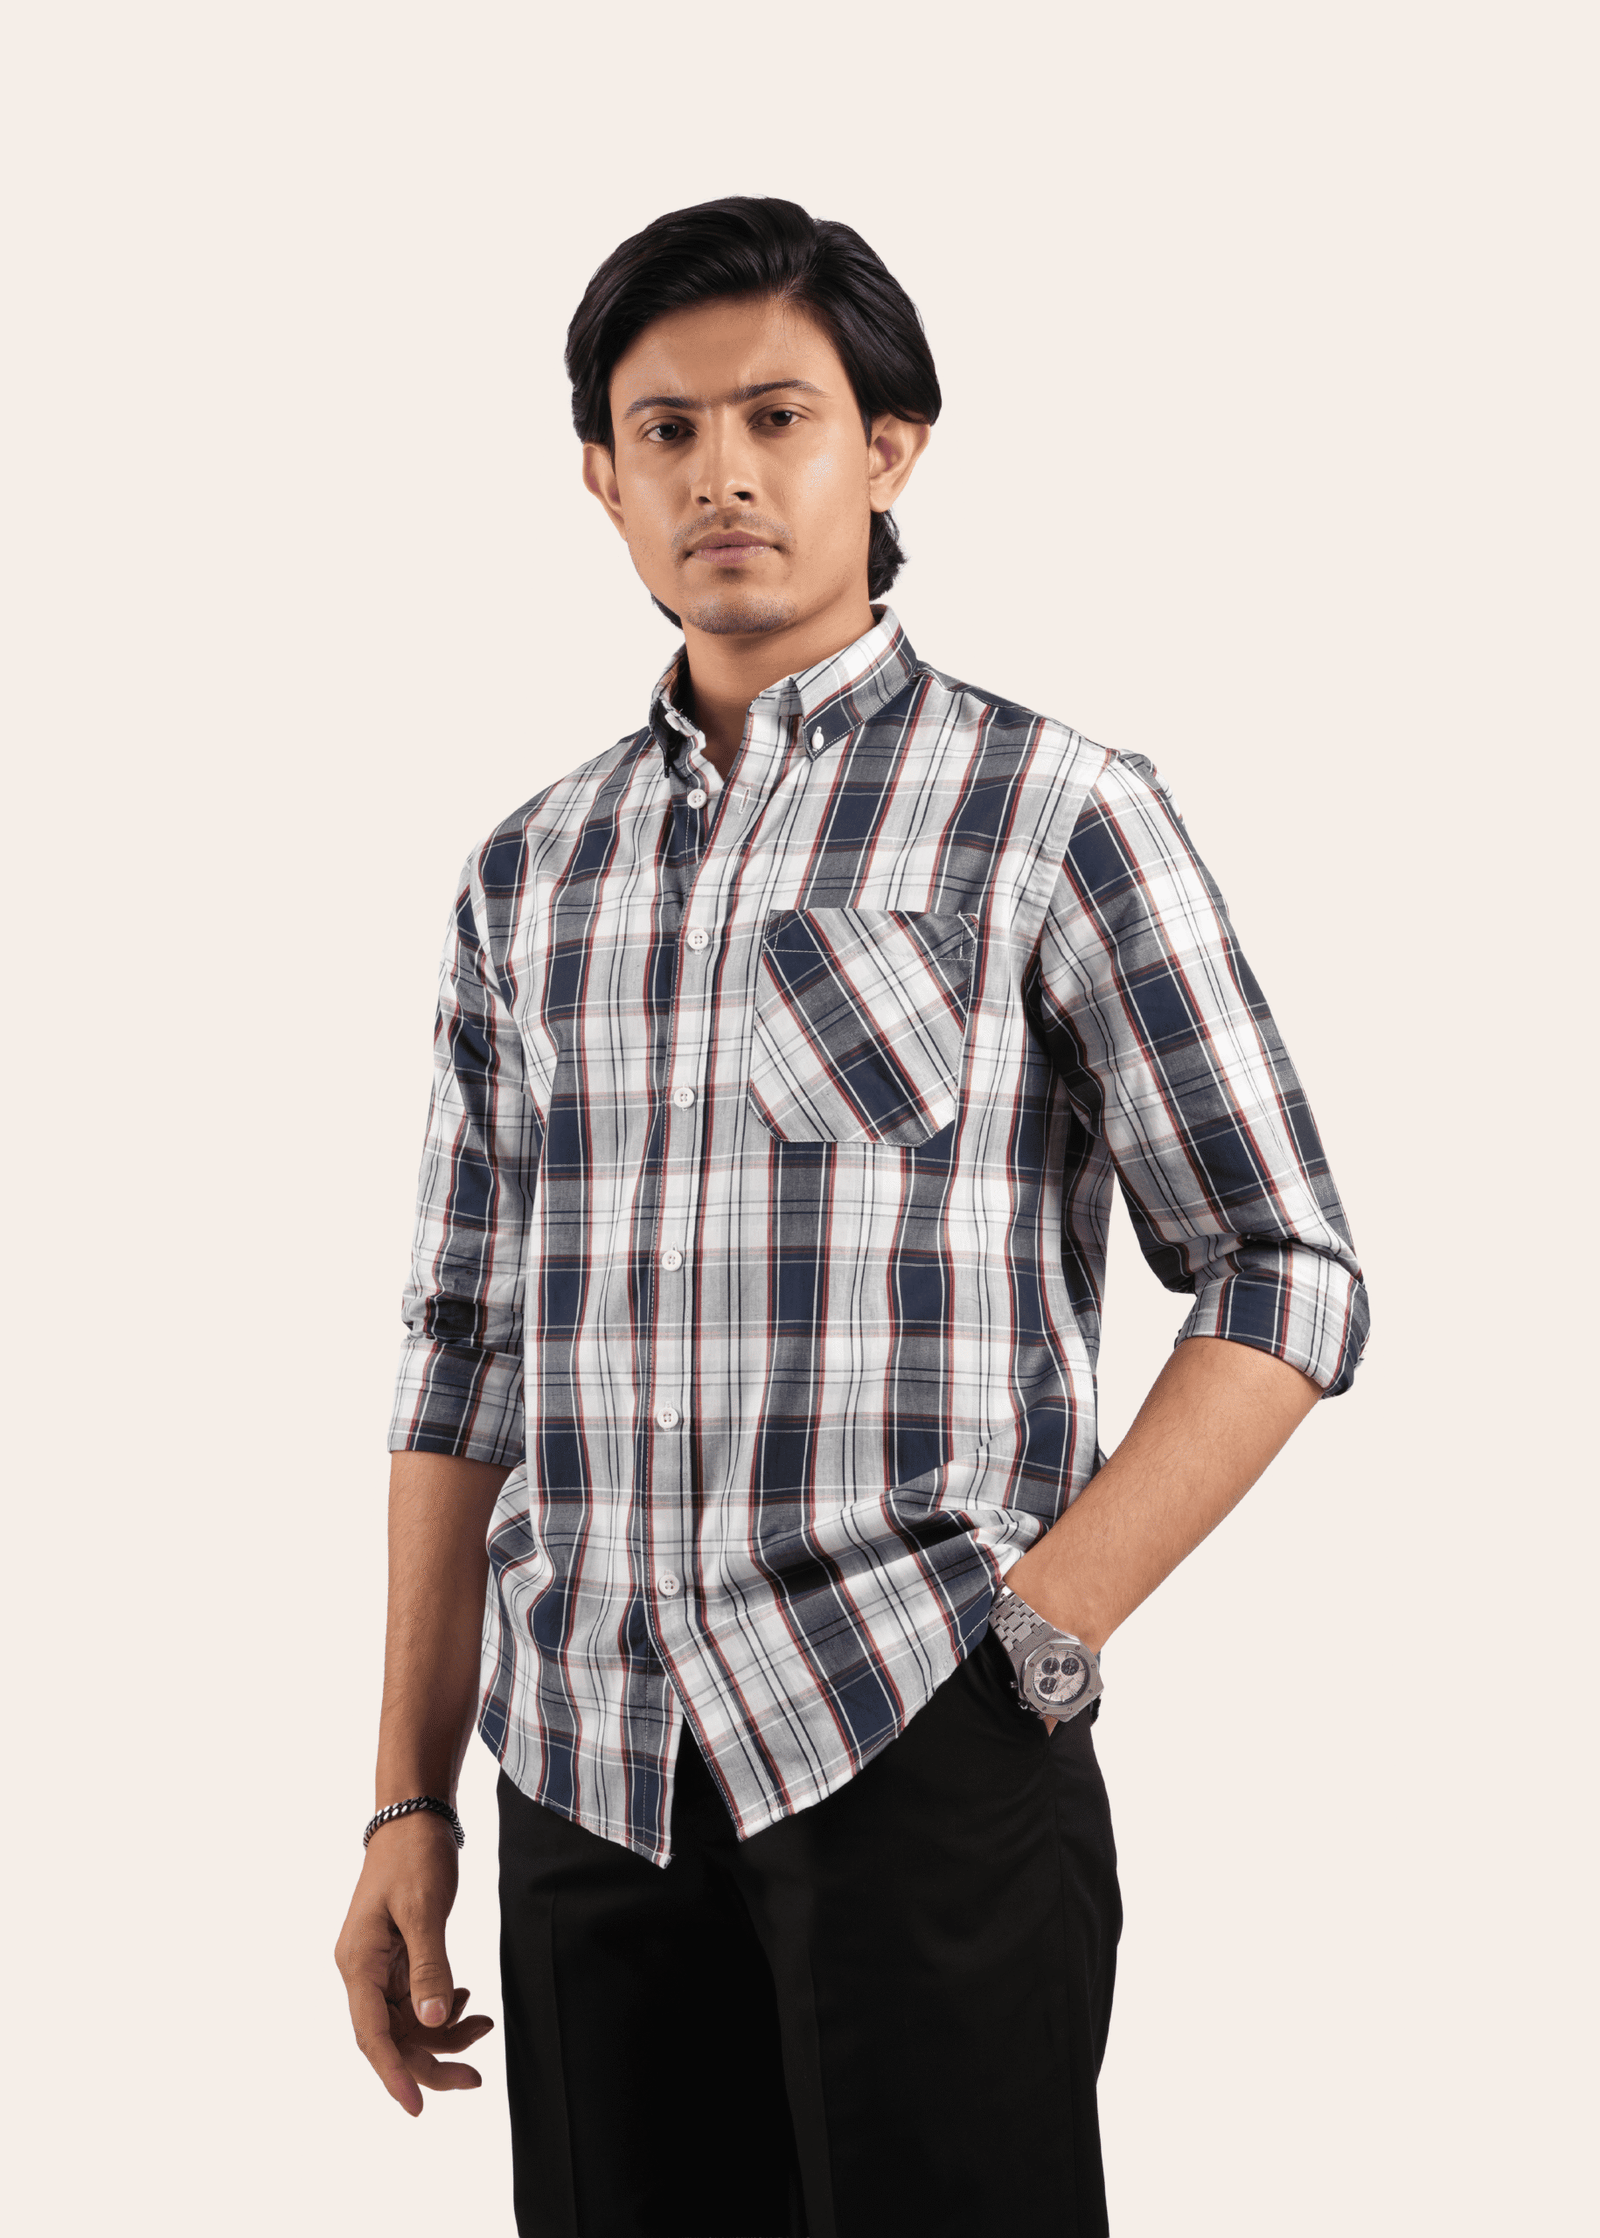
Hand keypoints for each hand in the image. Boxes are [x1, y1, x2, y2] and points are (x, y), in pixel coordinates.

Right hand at [334, 1812, 493, 2114]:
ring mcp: (379, 1966)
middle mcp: (362, 1971)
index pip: (372, 2035)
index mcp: (358, 1963)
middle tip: (475, 2077)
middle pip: (391, 2038)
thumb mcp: (425, 1909)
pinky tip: (468, 2002)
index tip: (417, 2108)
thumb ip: (430, 1965)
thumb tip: (434, 2020)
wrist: (413, 1817)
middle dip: (431, 2062)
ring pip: (407, 2023)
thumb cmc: (413, 1856)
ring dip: (443, 2035)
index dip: (393, 2074)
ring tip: (484, 2027)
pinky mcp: (397, 1958)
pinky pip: (416, 2001)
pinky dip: (443, 2008)